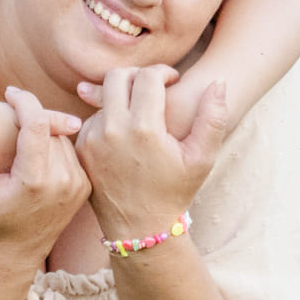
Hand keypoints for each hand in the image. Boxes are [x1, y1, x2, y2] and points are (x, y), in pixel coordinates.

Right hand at [0, 87, 88, 260]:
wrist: (12, 255)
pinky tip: (35, 152)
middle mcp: (63, 182)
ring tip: (20, 137)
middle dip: (31, 116)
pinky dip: (53, 145)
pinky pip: (70, 151)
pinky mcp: (84, 186)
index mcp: (35, 181)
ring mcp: (78, 185)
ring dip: (42, 131)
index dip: (23, 100)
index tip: (9, 92)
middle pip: (51, 128)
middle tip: (10, 114)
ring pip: (63, 137)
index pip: (38, 123)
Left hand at [78, 66, 230, 240]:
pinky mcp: (81, 148)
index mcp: (144, 129)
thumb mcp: (202, 158)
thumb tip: (218, 82)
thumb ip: (213, 118)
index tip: (172, 80)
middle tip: (153, 87)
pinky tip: (126, 130)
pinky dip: (109, 116)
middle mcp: (112, 130)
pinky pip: (92, 117)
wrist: (140, 227)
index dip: (163, 72)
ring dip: (123, 96)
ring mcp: (92, 139)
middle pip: (118, 76)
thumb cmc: (176, 190)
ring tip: (142, 111)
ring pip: (104, 96)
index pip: (148, 76)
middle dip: (138, 75)